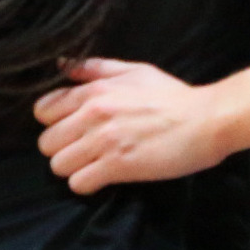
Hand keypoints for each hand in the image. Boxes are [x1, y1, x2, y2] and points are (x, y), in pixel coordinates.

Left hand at [35, 59, 227, 193]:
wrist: (206, 120)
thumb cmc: (173, 96)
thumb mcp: (135, 71)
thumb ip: (96, 68)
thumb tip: (61, 64)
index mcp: (95, 90)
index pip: (43, 111)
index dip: (55, 123)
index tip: (71, 129)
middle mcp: (93, 114)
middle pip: (46, 142)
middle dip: (63, 149)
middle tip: (84, 151)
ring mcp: (104, 141)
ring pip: (58, 165)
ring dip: (74, 168)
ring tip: (94, 165)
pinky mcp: (118, 166)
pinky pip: (78, 183)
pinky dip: (88, 184)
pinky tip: (104, 177)